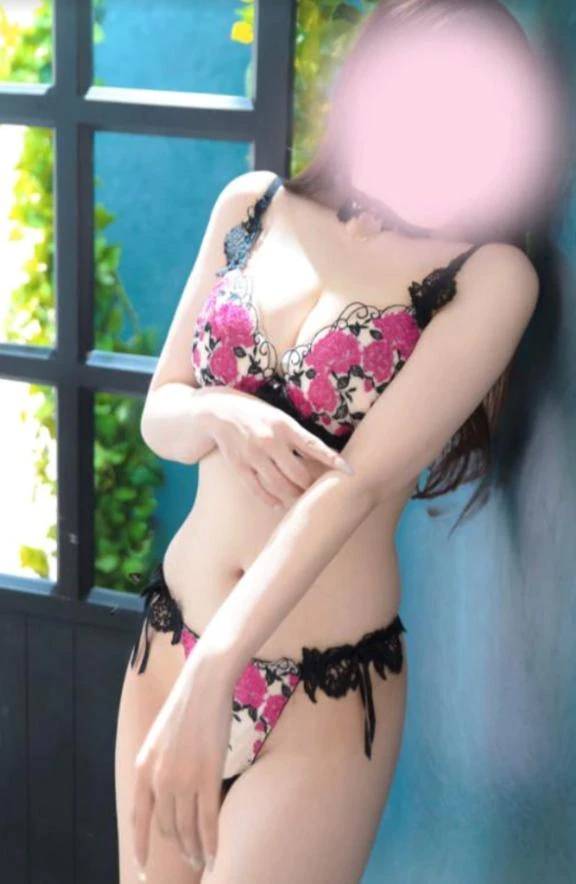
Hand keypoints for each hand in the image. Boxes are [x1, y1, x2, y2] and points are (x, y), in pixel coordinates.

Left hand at [131, 651, 233, 876]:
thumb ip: (158, 767)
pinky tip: (215, 855)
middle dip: (178, 846)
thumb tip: (164, 794)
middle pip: (167, 827)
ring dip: (195, 850)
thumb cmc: (186, 707)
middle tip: (190, 857)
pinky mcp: (207, 775)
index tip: (143, 869)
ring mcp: (183, 778)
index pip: (138, 819)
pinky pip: (208, 821)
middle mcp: (158, 778)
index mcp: (143, 769)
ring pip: (187, 829)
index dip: (141, 847)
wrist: (204, 683)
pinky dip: (211, 843)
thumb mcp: (159, 739)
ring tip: (203, 861)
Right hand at [204, 388, 353, 507]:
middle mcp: (270, 440)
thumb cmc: (258, 415)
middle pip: (298, 473)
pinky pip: (258, 490)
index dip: (333, 459)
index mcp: (284, 425)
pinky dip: (271, 500)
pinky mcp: (239, 466)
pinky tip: (280, 505)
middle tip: (321, 494)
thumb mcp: (280, 418)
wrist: (219, 411)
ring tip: (302, 502)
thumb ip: (299, 437)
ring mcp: (253, 454)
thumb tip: (325, 457)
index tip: (350, 472)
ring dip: (293, 497)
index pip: (314, 445)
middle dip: (311, 487)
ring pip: (280, 486)